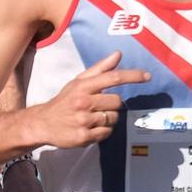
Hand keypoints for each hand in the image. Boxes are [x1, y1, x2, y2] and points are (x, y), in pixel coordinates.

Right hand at [29, 51, 149, 149]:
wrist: (43, 123)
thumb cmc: (64, 100)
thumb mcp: (78, 82)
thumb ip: (100, 69)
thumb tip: (118, 54)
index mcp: (83, 86)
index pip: (113, 78)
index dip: (132, 76)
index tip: (147, 76)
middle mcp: (83, 102)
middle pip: (117, 101)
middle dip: (113, 104)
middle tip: (99, 106)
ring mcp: (84, 121)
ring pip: (113, 118)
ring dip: (108, 118)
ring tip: (93, 118)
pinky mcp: (84, 137)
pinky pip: (106, 133)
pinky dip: (103, 131)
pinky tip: (91, 128)